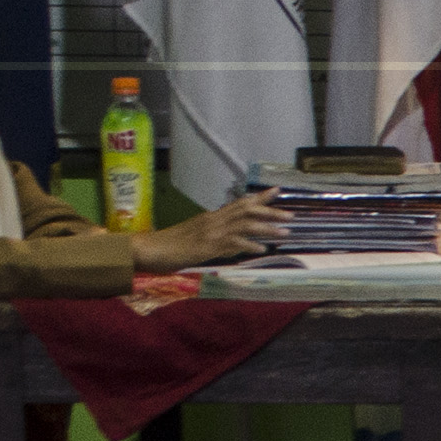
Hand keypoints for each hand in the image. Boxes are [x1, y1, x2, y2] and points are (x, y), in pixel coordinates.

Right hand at [133, 192, 282, 273]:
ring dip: (266, 228)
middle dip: (270, 212)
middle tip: (291, 215)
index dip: (260, 198)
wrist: (150, 249)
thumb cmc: (172, 245)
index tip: (278, 191)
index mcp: (212, 217)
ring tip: (285, 233)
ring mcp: (210, 232)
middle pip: (246, 211)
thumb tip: (239, 243)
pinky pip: (232, 243)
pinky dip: (249, 245)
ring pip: (244, 224)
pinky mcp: (207, 245)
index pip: (239, 203)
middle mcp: (213, 220)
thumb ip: (220, 239)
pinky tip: (261, 250)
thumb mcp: (199, 238)